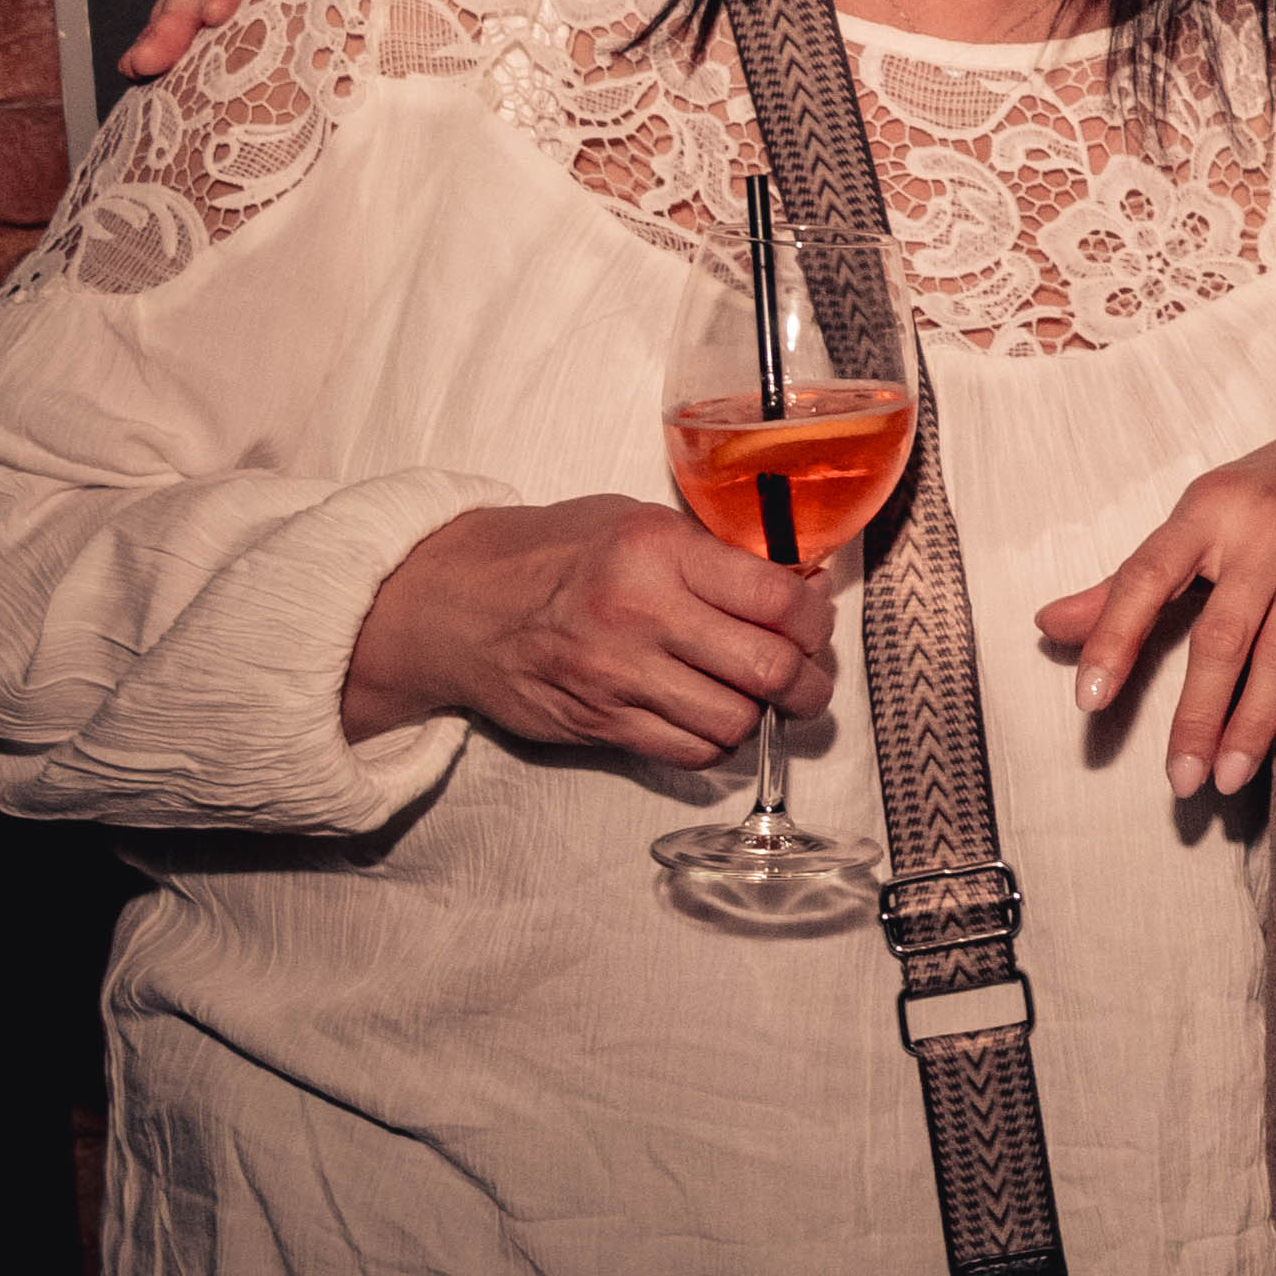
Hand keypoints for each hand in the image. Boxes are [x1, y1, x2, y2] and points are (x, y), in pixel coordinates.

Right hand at [345, 497, 834, 761]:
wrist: (459, 602)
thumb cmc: (556, 553)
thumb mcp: (639, 523)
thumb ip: (715, 555)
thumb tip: (801, 586)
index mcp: (659, 552)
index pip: (778, 600)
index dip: (816, 622)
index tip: (814, 626)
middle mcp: (640, 614)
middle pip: (769, 671)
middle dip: (808, 684)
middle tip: (809, 681)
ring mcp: (617, 676)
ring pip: (735, 722)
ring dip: (762, 718)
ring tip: (760, 700)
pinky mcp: (598, 723)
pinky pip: (689, 753)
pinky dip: (715, 743)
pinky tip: (711, 717)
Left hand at [1032, 415, 1275, 797]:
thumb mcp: (1202, 517)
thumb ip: (1130, 580)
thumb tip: (1047, 625)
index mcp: (1210, 509)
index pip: (1147, 576)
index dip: (1114, 638)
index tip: (1089, 702)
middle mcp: (1268, 527)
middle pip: (1222, 635)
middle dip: (1197, 715)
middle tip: (1181, 780)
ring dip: (1254, 724)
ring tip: (1228, 778)